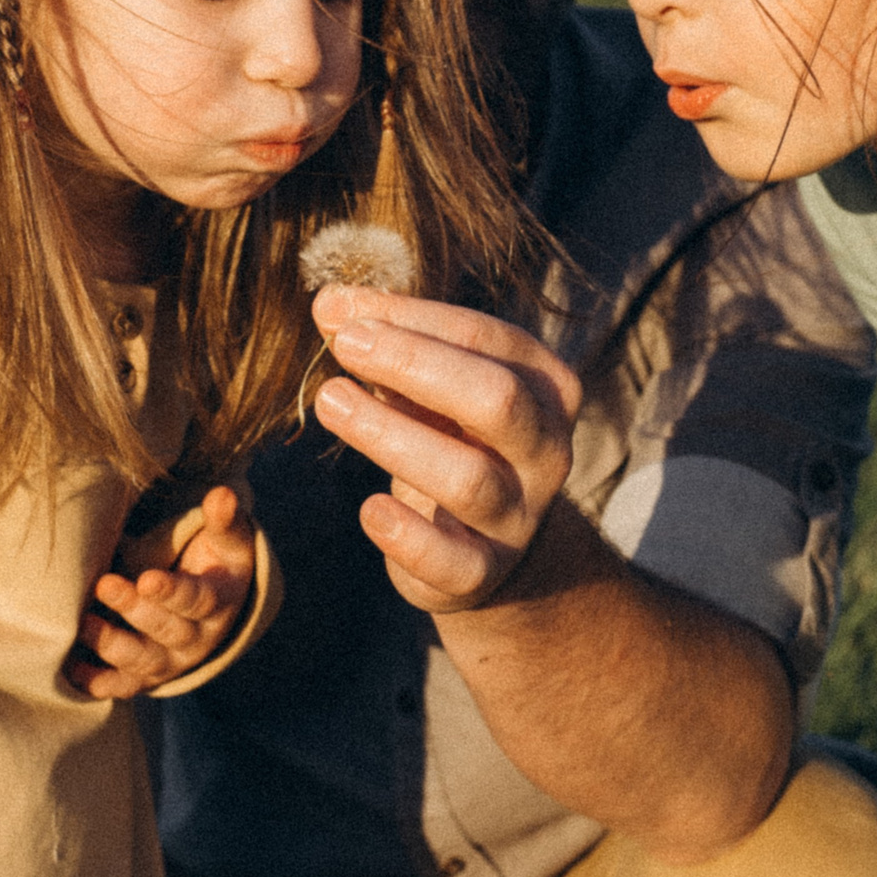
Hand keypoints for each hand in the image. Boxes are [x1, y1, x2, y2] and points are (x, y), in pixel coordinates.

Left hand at [74, 485, 256, 697]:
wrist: (214, 611)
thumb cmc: (216, 564)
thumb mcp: (228, 543)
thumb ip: (224, 520)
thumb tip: (222, 494)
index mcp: (217, 604)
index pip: (196, 601)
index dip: (172, 593)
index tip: (147, 579)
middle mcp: (195, 640)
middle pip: (166, 630)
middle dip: (134, 610)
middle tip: (105, 584)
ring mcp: (168, 661)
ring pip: (142, 663)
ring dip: (110, 644)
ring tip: (81, 622)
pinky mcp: (144, 676)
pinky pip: (120, 686)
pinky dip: (95, 682)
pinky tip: (69, 668)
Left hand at [311, 283, 580, 612]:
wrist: (489, 545)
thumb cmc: (454, 440)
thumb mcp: (433, 388)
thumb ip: (390, 346)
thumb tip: (331, 304)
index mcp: (546, 388)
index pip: (486, 338)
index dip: (412, 318)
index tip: (339, 308)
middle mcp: (547, 450)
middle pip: (495, 399)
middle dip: (414, 365)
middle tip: (344, 344)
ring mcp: (521, 515)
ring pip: (468, 478)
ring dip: (392, 436)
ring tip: (330, 401)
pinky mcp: (484, 572)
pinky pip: (451, 559)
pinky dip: (407, 534)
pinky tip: (370, 508)